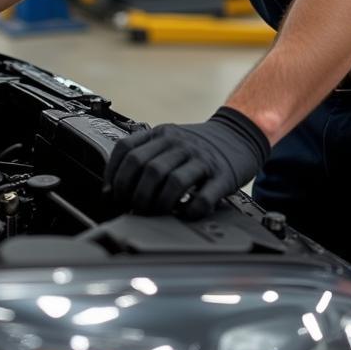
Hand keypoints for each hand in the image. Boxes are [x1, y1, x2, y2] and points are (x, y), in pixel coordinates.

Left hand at [106, 107, 269, 219]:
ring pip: (172, 182)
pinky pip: (203, 197)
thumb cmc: (198, 145)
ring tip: (155, 214)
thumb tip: (112, 189)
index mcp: (162, 134)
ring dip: (158, 204)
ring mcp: (201, 159)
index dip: (113, 175)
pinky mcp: (221, 176)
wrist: (239, 134)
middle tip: (133, 209)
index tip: (111, 194)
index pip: (127, 150)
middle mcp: (180, 143)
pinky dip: (190, 211)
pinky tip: (185, 215)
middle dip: (134, 195)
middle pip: (147, 168)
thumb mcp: (170, 139)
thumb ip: (145, 156)